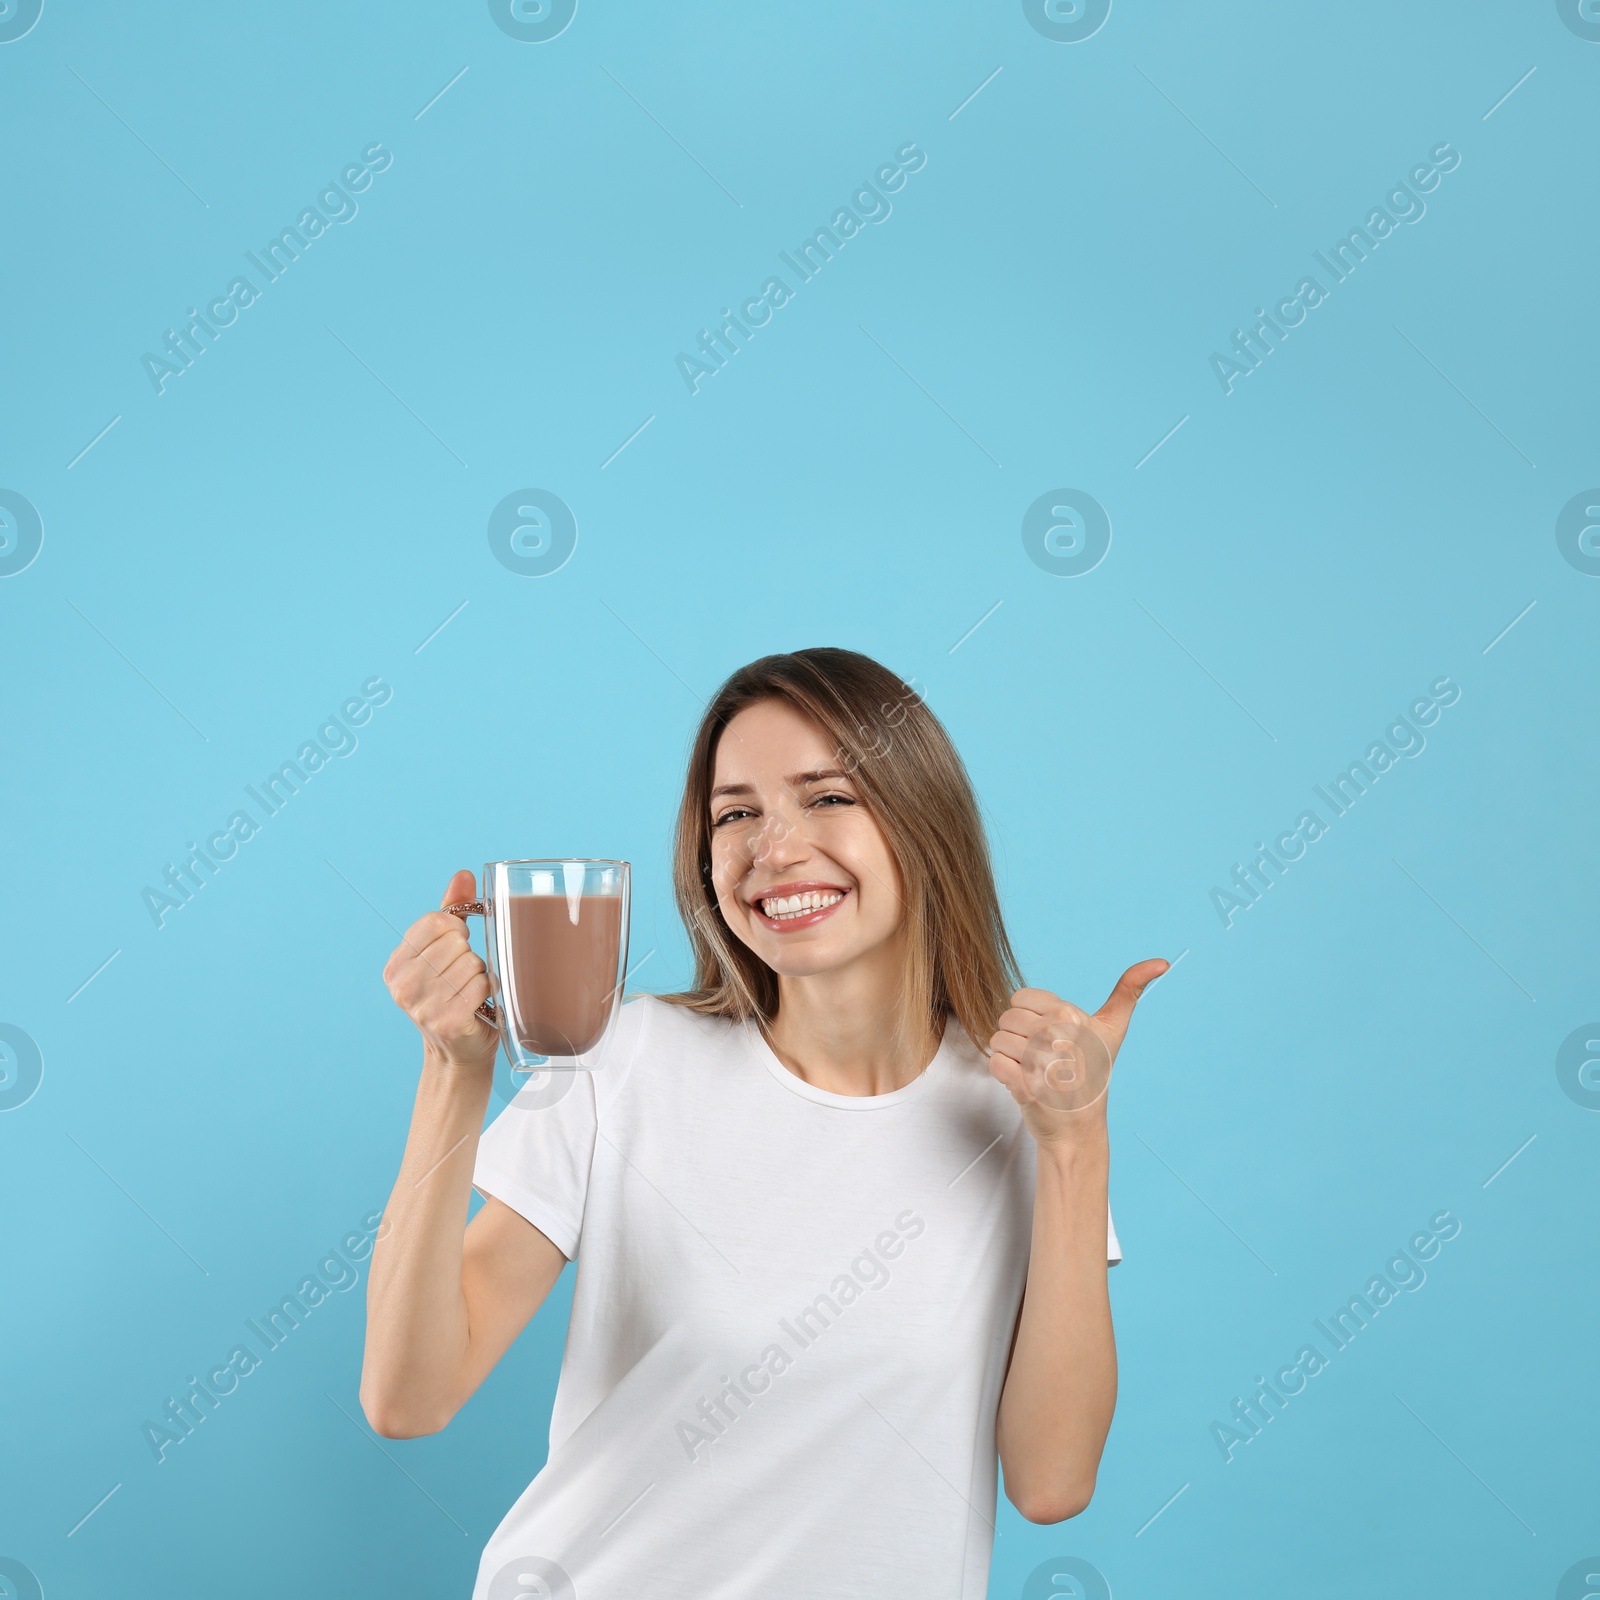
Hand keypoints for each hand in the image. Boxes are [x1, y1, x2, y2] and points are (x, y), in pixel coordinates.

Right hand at [382, 869, 497, 1073]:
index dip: (457, 929)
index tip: (458, 945)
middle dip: (470, 955)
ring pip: (471, 962)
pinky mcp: (447, 1021)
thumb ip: (452, 910)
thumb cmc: (455, 994)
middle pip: (456, 941)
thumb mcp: (446, 950)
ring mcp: (422, 1006)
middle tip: (465, 976)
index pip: (436, 921)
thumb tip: (464, 875)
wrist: (459, 1051)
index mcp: (396, 965)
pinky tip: (479, 1004)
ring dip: (481, 974)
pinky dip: (488, 991)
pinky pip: (481, 985)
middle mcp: (402, 985)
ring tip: (470, 991)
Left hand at [987, 959, 1168, 1147]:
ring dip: (1010, 1057)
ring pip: (997, 1040)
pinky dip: (1003, 1074)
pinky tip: (1023, 1082)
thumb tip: (1161, 962)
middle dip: (1018, 1037)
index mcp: (1071, 1016)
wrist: (1080, 1127)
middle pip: (1006, 1018)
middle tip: (1041, 1057)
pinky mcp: (1025, 1086)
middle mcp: (1057, 1035)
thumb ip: (1129, 990)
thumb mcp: (1113, 1029)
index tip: (1049, 1035)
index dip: (1029, 1017)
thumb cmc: (1092, 1072)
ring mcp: (1040, 1062)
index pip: (1020, 997)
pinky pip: (995, 1063)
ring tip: (1033, 1069)